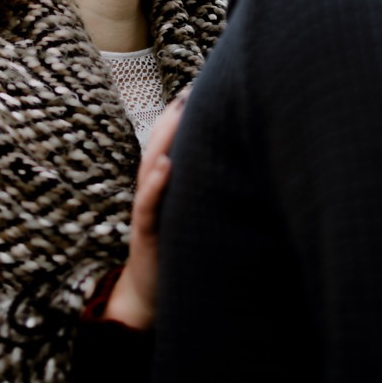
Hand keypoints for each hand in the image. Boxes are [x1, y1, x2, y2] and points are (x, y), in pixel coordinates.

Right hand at [102, 88, 189, 329]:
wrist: (148, 296)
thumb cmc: (175, 252)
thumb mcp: (191, 216)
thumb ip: (201, 191)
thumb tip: (236, 167)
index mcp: (163, 185)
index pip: (170, 143)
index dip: (181, 116)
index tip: (199, 86)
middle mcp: (152, 191)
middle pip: (159, 146)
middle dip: (174, 117)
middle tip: (191, 88)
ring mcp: (146, 210)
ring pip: (151, 167)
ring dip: (164, 140)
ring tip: (178, 113)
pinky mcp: (145, 233)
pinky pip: (148, 204)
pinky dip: (155, 183)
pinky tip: (166, 166)